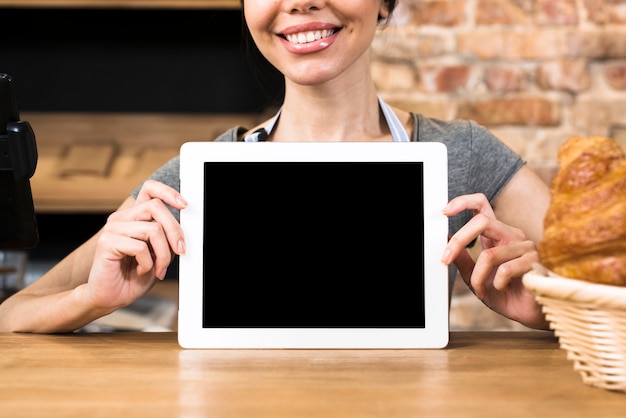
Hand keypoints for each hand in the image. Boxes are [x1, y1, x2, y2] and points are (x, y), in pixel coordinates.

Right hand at [83, 180, 186, 311]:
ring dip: (163, 254)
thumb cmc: (133, 277)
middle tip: (180, 251)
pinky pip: (140, 247)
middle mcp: (122, 218)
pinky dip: (147, 263)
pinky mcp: (107, 242)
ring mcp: (113, 228)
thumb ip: (167, 239)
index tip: (184, 205)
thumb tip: (183, 230)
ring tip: (158, 268)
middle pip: (156, 207)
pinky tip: (141, 270)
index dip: (168, 192)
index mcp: (134, 217)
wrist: (110, 297)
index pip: (149, 190)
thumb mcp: (159, 254)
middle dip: (174, 231)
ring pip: (153, 229)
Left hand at [441, 193, 546, 328]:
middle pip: (482, 221)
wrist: (526, 313)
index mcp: (497, 234)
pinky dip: (495, 284)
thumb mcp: (474, 277)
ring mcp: (526, 247)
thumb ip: (462, 260)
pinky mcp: (535, 263)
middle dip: (459, 240)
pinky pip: (505, 270)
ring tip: (481, 290)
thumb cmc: (505, 293)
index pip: (483, 206)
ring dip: (477, 278)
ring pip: (489, 254)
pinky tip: (501, 290)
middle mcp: (512, 235)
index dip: (463, 202)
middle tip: (445, 259)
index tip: (445, 211)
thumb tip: (446, 240)